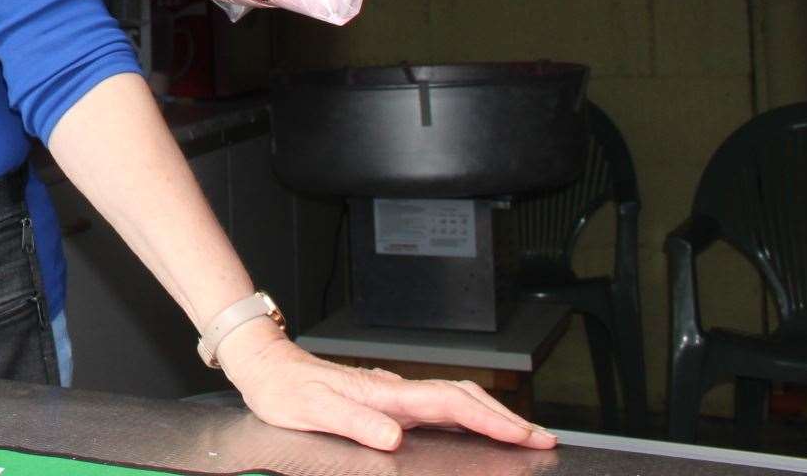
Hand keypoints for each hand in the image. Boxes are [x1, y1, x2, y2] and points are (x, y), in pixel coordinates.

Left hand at [216, 322, 556, 451]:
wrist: (265, 366)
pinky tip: (473, 425)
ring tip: (522, 433)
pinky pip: (438, 404)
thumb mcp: (313, 411)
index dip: (489, 420)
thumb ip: (353, 422)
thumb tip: (392, 436)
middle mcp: (393, 390)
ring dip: (491, 414)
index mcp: (384, 393)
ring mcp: (392, 392)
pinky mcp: (385, 398)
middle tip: (542, 438)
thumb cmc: (285, 390)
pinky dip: (467, 414)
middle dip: (505, 418)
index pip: (449, 404)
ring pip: (454, 398)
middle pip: (463, 397)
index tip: (524, 435)